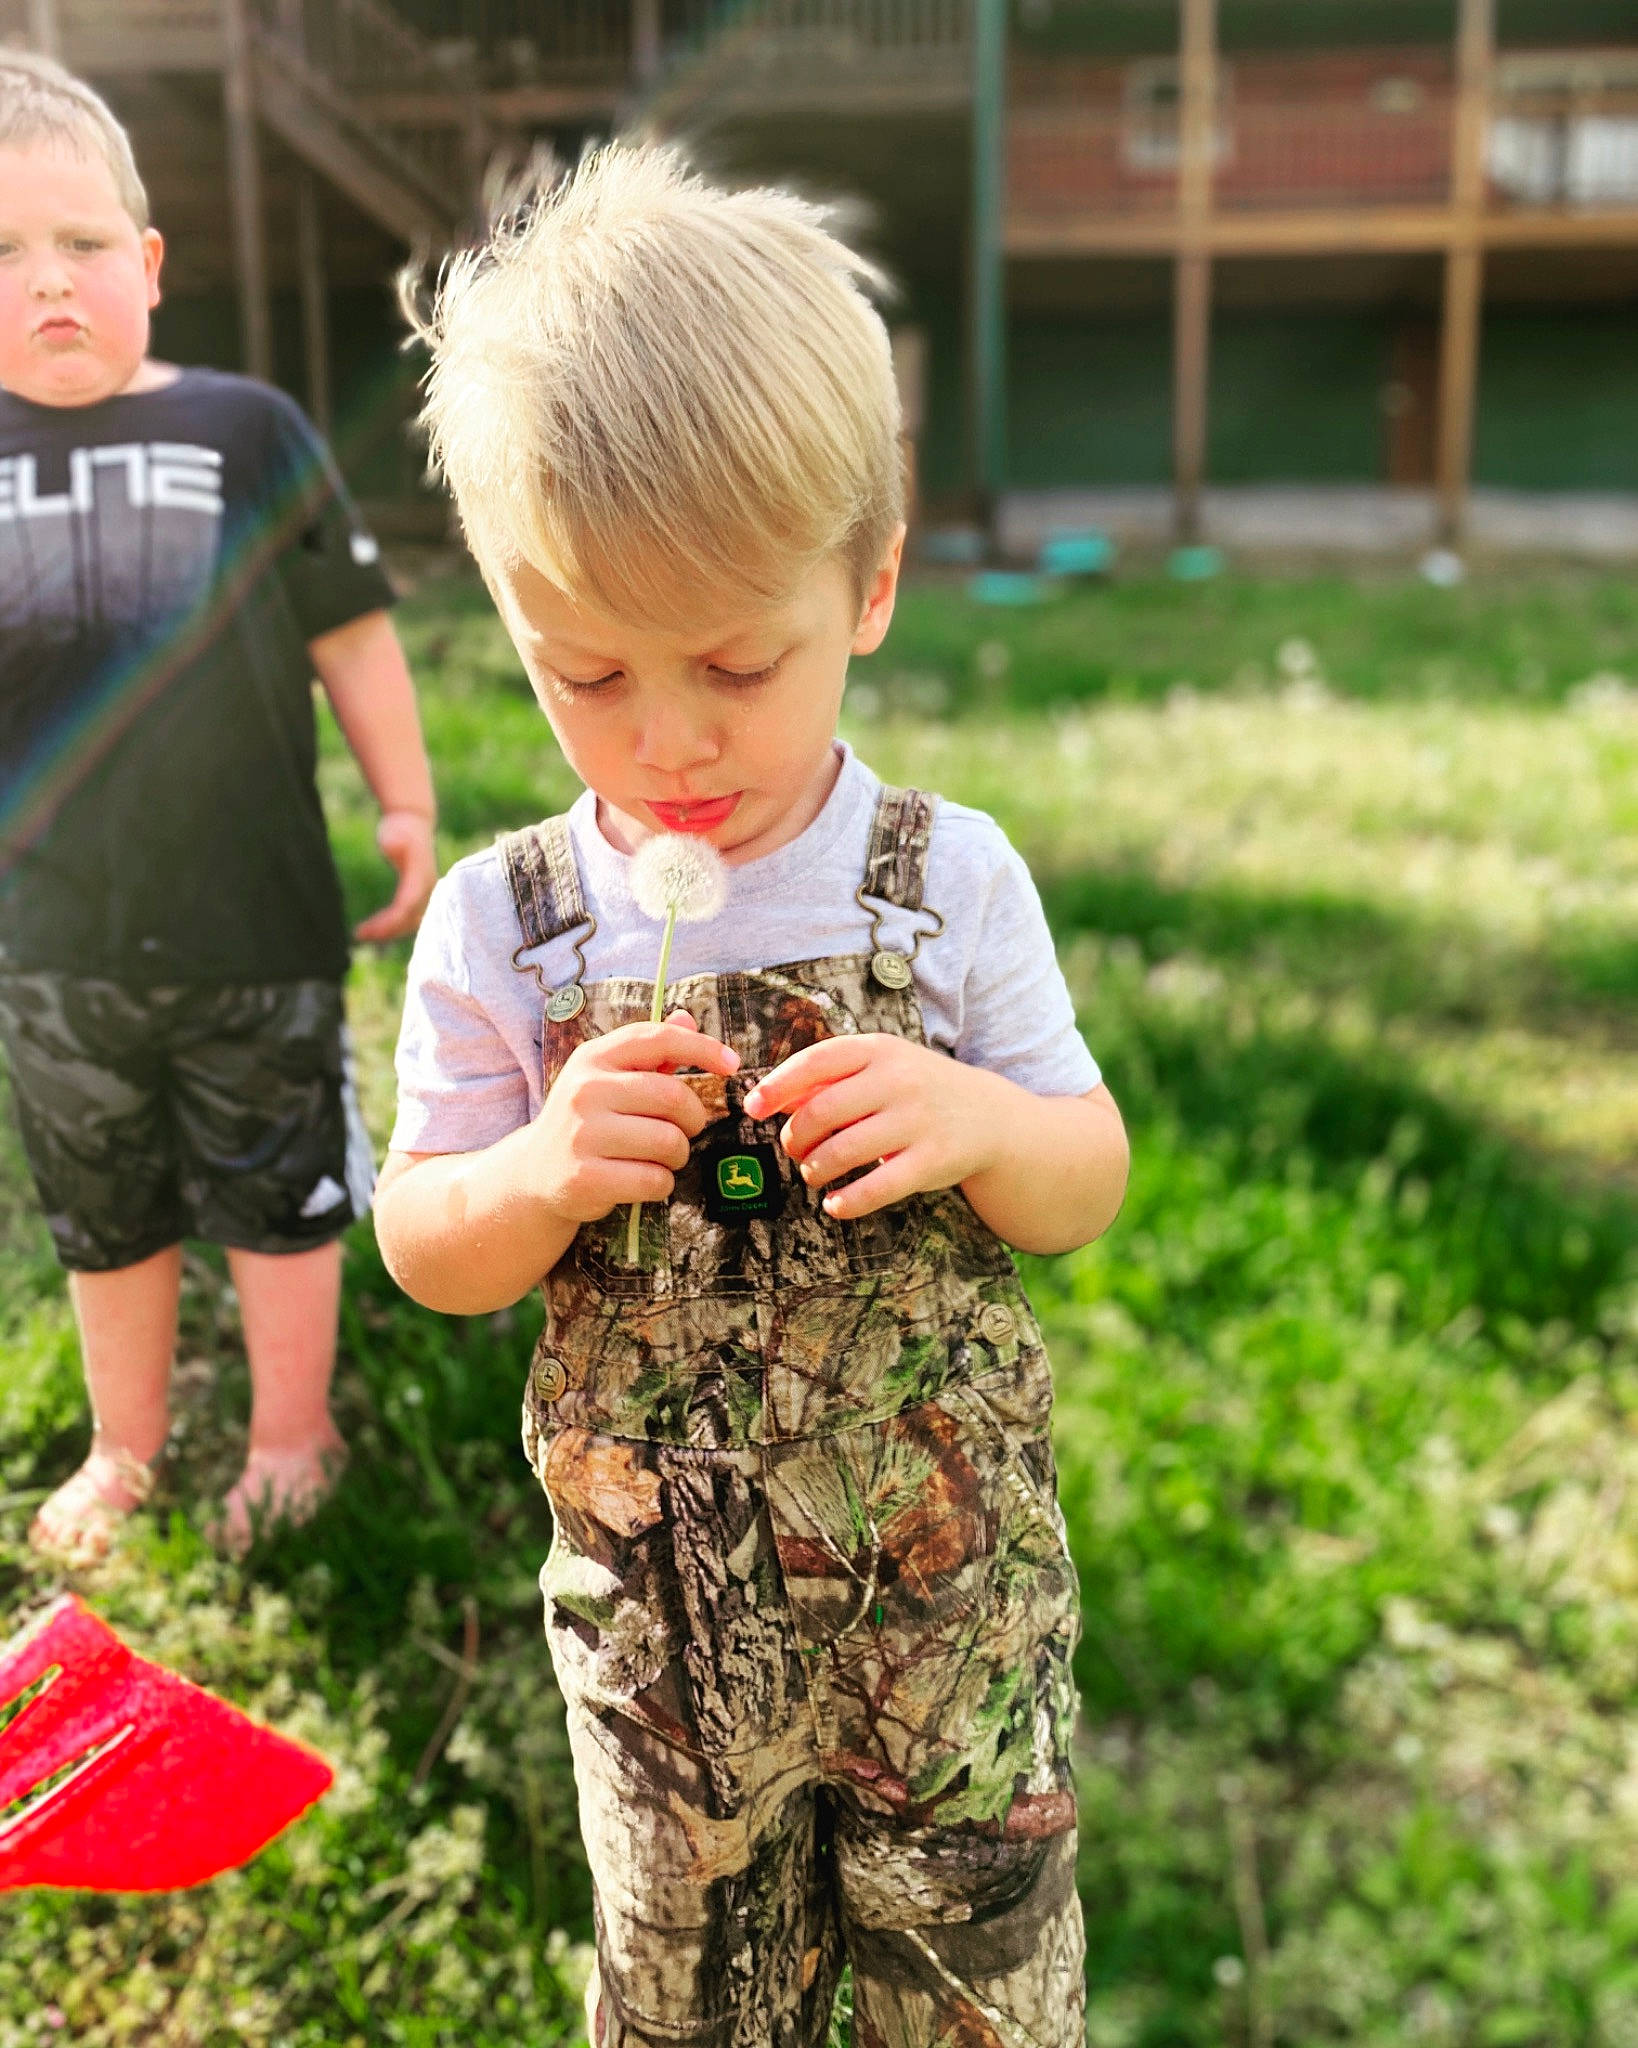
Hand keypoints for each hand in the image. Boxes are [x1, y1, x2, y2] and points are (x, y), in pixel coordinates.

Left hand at [354, 809, 437, 941]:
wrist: (414, 821)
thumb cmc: (401, 827)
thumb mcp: (396, 832)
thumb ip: (395, 840)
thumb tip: (393, 845)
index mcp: (422, 877)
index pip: (407, 907)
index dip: (389, 921)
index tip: (367, 928)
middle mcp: (428, 889)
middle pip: (409, 920)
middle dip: (386, 930)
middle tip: (358, 934)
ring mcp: (425, 893)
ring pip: (410, 923)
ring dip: (388, 931)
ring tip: (362, 933)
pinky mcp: (418, 895)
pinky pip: (408, 918)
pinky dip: (392, 926)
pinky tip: (372, 928)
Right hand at [529, 1012, 739, 1226]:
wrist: (534, 1172)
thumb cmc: (587, 1120)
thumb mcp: (607, 1078)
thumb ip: (649, 1052)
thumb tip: (686, 1017)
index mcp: (593, 1058)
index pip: (658, 1039)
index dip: (703, 1048)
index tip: (732, 1064)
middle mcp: (584, 1090)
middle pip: (673, 1097)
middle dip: (693, 1118)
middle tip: (684, 1130)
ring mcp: (582, 1134)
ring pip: (669, 1142)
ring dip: (676, 1155)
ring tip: (658, 1157)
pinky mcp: (585, 1178)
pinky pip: (654, 1180)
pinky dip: (661, 1184)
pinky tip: (642, 1179)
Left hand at [743, 1035, 1005, 1219]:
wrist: (990, 1115)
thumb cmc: (918, 1088)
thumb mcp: (882, 1065)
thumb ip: (831, 1077)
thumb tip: (769, 1098)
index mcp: (879, 1049)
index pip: (815, 1062)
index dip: (777, 1086)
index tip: (753, 1108)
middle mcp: (899, 1080)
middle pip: (821, 1111)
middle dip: (796, 1136)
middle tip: (794, 1149)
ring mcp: (918, 1120)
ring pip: (843, 1151)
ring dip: (815, 1169)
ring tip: (813, 1173)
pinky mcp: (932, 1161)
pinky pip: (877, 1188)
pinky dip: (847, 1202)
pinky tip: (834, 1205)